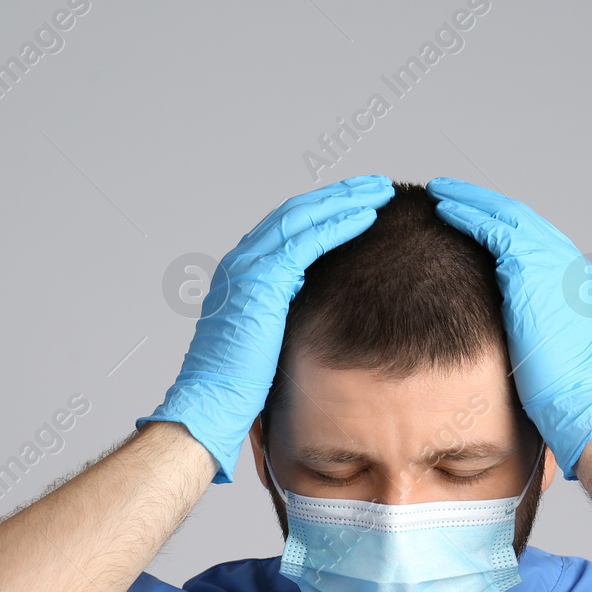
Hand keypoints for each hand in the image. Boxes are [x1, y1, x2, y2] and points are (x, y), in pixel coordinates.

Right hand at [137, 174, 394, 483]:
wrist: (213, 404)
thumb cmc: (242, 387)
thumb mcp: (269, 339)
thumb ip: (288, 316)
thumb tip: (321, 314)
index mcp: (241, 274)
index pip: (288, 228)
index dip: (324, 212)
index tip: (358, 205)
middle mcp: (241, 262)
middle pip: (296, 213)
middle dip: (338, 197)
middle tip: (375, 187)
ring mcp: (248, 267)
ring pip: (303, 218)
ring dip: (343, 202)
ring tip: (378, 193)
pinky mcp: (262, 280)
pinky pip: (307, 240)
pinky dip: (338, 224)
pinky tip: (366, 216)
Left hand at [427, 177, 591, 480]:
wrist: (575, 401)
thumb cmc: (555, 389)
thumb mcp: (539, 343)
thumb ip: (522, 319)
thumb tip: (496, 324)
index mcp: (567, 276)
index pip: (525, 235)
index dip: (494, 220)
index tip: (467, 214)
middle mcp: (563, 260)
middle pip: (515, 217)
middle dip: (479, 201)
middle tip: (447, 191)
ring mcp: (550, 260)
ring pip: (503, 215)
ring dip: (468, 201)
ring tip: (440, 193)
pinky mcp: (530, 268)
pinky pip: (493, 228)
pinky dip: (468, 215)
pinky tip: (444, 210)